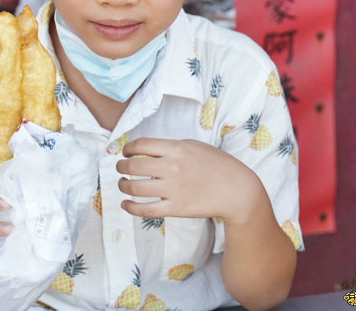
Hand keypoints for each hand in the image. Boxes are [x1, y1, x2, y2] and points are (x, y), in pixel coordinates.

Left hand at [116, 137, 264, 223]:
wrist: (235, 189)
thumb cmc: (215, 164)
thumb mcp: (193, 145)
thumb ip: (170, 146)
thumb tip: (146, 149)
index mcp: (177, 148)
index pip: (141, 145)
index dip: (128, 148)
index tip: (126, 152)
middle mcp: (173, 167)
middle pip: (134, 166)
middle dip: (121, 167)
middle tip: (120, 168)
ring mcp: (173, 189)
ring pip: (136, 188)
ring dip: (123, 185)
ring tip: (123, 184)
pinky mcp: (176, 209)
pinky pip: (146, 210)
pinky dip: (131, 208)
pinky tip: (126, 204)